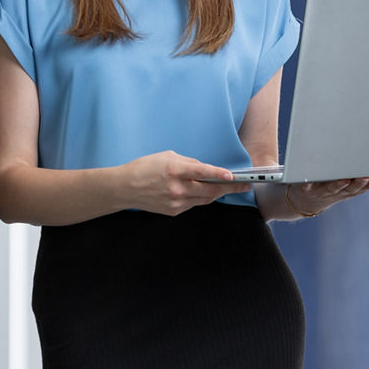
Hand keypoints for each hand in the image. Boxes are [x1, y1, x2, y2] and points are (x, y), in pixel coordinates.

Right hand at [121, 150, 251, 215]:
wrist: (125, 188)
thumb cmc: (144, 168)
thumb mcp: (167, 156)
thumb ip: (188, 162)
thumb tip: (205, 168)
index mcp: (174, 170)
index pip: (202, 172)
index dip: (219, 174)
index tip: (233, 176)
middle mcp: (176, 188)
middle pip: (209, 190)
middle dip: (229, 188)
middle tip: (244, 185)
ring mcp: (175, 202)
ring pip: (205, 199)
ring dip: (218, 193)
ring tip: (229, 187)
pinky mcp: (173, 211)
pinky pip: (194, 204)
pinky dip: (201, 197)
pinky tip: (205, 192)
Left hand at [287, 175, 368, 216]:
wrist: (301, 200)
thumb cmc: (330, 185)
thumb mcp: (349, 181)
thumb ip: (365, 174)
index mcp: (351, 188)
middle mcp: (340, 191)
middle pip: (355, 188)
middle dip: (366, 182)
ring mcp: (323, 191)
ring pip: (336, 188)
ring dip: (345, 184)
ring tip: (353, 178)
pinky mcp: (305, 187)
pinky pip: (310, 184)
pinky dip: (313, 182)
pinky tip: (316, 177)